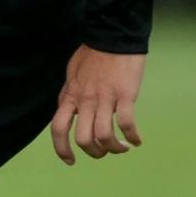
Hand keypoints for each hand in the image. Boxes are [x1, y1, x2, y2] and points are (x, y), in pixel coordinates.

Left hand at [49, 45, 145, 164]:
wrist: (112, 36)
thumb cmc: (92, 54)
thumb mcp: (71, 75)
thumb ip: (70, 95)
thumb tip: (69, 111)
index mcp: (69, 96)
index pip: (58, 129)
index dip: (61, 149)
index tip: (70, 160)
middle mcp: (85, 100)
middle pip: (83, 139)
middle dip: (94, 152)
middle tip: (104, 152)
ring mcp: (104, 98)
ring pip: (104, 136)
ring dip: (114, 149)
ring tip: (122, 148)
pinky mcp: (125, 95)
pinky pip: (127, 123)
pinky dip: (132, 136)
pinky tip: (137, 140)